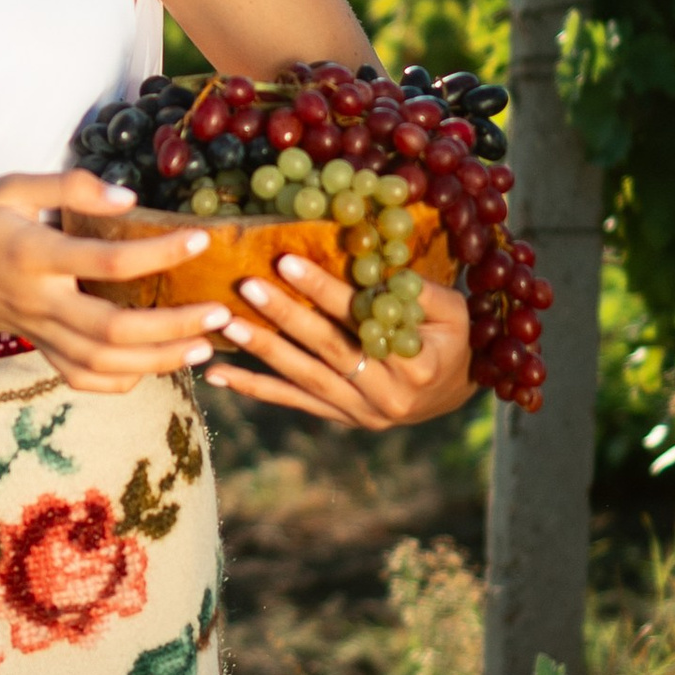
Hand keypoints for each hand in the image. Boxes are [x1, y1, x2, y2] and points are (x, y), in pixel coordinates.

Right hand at [0, 171, 233, 395]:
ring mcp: (35, 331)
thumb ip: (70, 188)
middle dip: (173, 326)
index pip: (107, 262)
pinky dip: (118, 380)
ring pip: (103, 363)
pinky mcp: (33, 345)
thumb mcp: (11, 185)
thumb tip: (129, 199)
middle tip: (219, 314)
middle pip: (113, 329)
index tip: (199, 239)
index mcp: (32, 255)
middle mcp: (37, 301)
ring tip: (203, 346)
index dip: (158, 253)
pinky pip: (78, 377)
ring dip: (159, 360)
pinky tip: (151, 368)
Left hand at [203, 247, 473, 430]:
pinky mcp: (342, 419)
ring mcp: (362, 412)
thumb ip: (414, 288)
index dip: (324, 291)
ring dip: (263, 351)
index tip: (288, 262)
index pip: (363, 322)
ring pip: (305, 378)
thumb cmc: (454, 337)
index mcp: (417, 364)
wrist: (456, 389)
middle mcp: (388, 395)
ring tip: (226, 323)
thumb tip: (369, 255)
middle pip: (327, 350)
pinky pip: (294, 402)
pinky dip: (255, 388)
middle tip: (248, 286)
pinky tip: (218, 374)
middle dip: (285, 316)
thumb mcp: (452, 309)